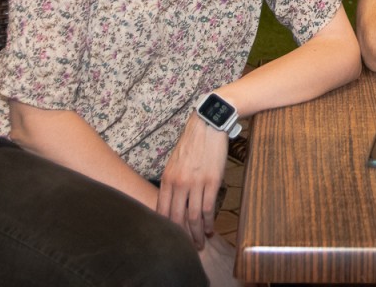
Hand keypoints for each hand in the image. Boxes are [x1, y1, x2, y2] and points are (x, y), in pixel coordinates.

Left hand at [157, 113, 228, 248]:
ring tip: (201, 243)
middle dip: (182, 237)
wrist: (207, 125)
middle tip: (188, 249)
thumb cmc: (192, 144)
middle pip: (177, 218)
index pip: (163, 211)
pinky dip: (208, 222)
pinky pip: (208, 208)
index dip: (167, 229)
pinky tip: (209, 229)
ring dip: (197, 234)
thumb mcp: (174, 163)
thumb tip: (172, 203)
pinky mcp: (212, 181)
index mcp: (167, 179)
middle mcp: (179, 183)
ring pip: (193, 217)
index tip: (172, 240)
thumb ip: (172, 183)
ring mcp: (195, 183)